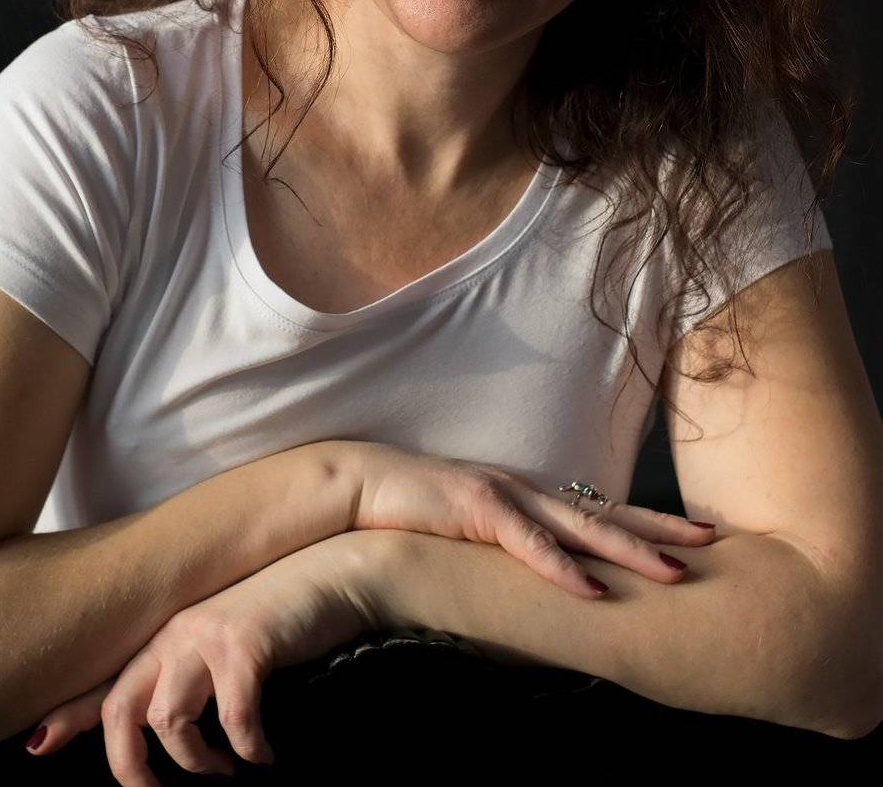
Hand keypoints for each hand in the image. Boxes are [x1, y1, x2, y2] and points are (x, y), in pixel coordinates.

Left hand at [24, 532, 378, 780]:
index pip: (108, 680)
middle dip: (132, 768)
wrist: (334, 574)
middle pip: (124, 710)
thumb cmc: (282, 614)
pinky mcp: (244, 646)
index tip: (38, 744)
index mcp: (166, 633)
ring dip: (199, 764)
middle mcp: (176, 631)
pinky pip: (233, 722)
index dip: (71, 716)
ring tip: (227, 772)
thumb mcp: (223, 641)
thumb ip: (186, 674)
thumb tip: (160, 726)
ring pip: (171, 722)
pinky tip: (266, 754)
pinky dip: (249, 750)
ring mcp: (208, 635)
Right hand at [347, 439, 716, 597]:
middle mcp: (526, 490)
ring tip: (675, 572)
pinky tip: (593, 588)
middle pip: (606, 513)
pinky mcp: (476, 509)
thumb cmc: (413, 510)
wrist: (359, 483)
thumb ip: (506, 547)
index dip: (650, 523)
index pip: (600, 510)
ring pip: (580, 527)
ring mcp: (504, 496)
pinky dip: (562, 568)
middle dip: (661, 530)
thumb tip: (541, 579)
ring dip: (630, 551)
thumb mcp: (470, 530)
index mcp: (528, 496)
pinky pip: (528, 544)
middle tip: (712, 543)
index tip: (696, 535)